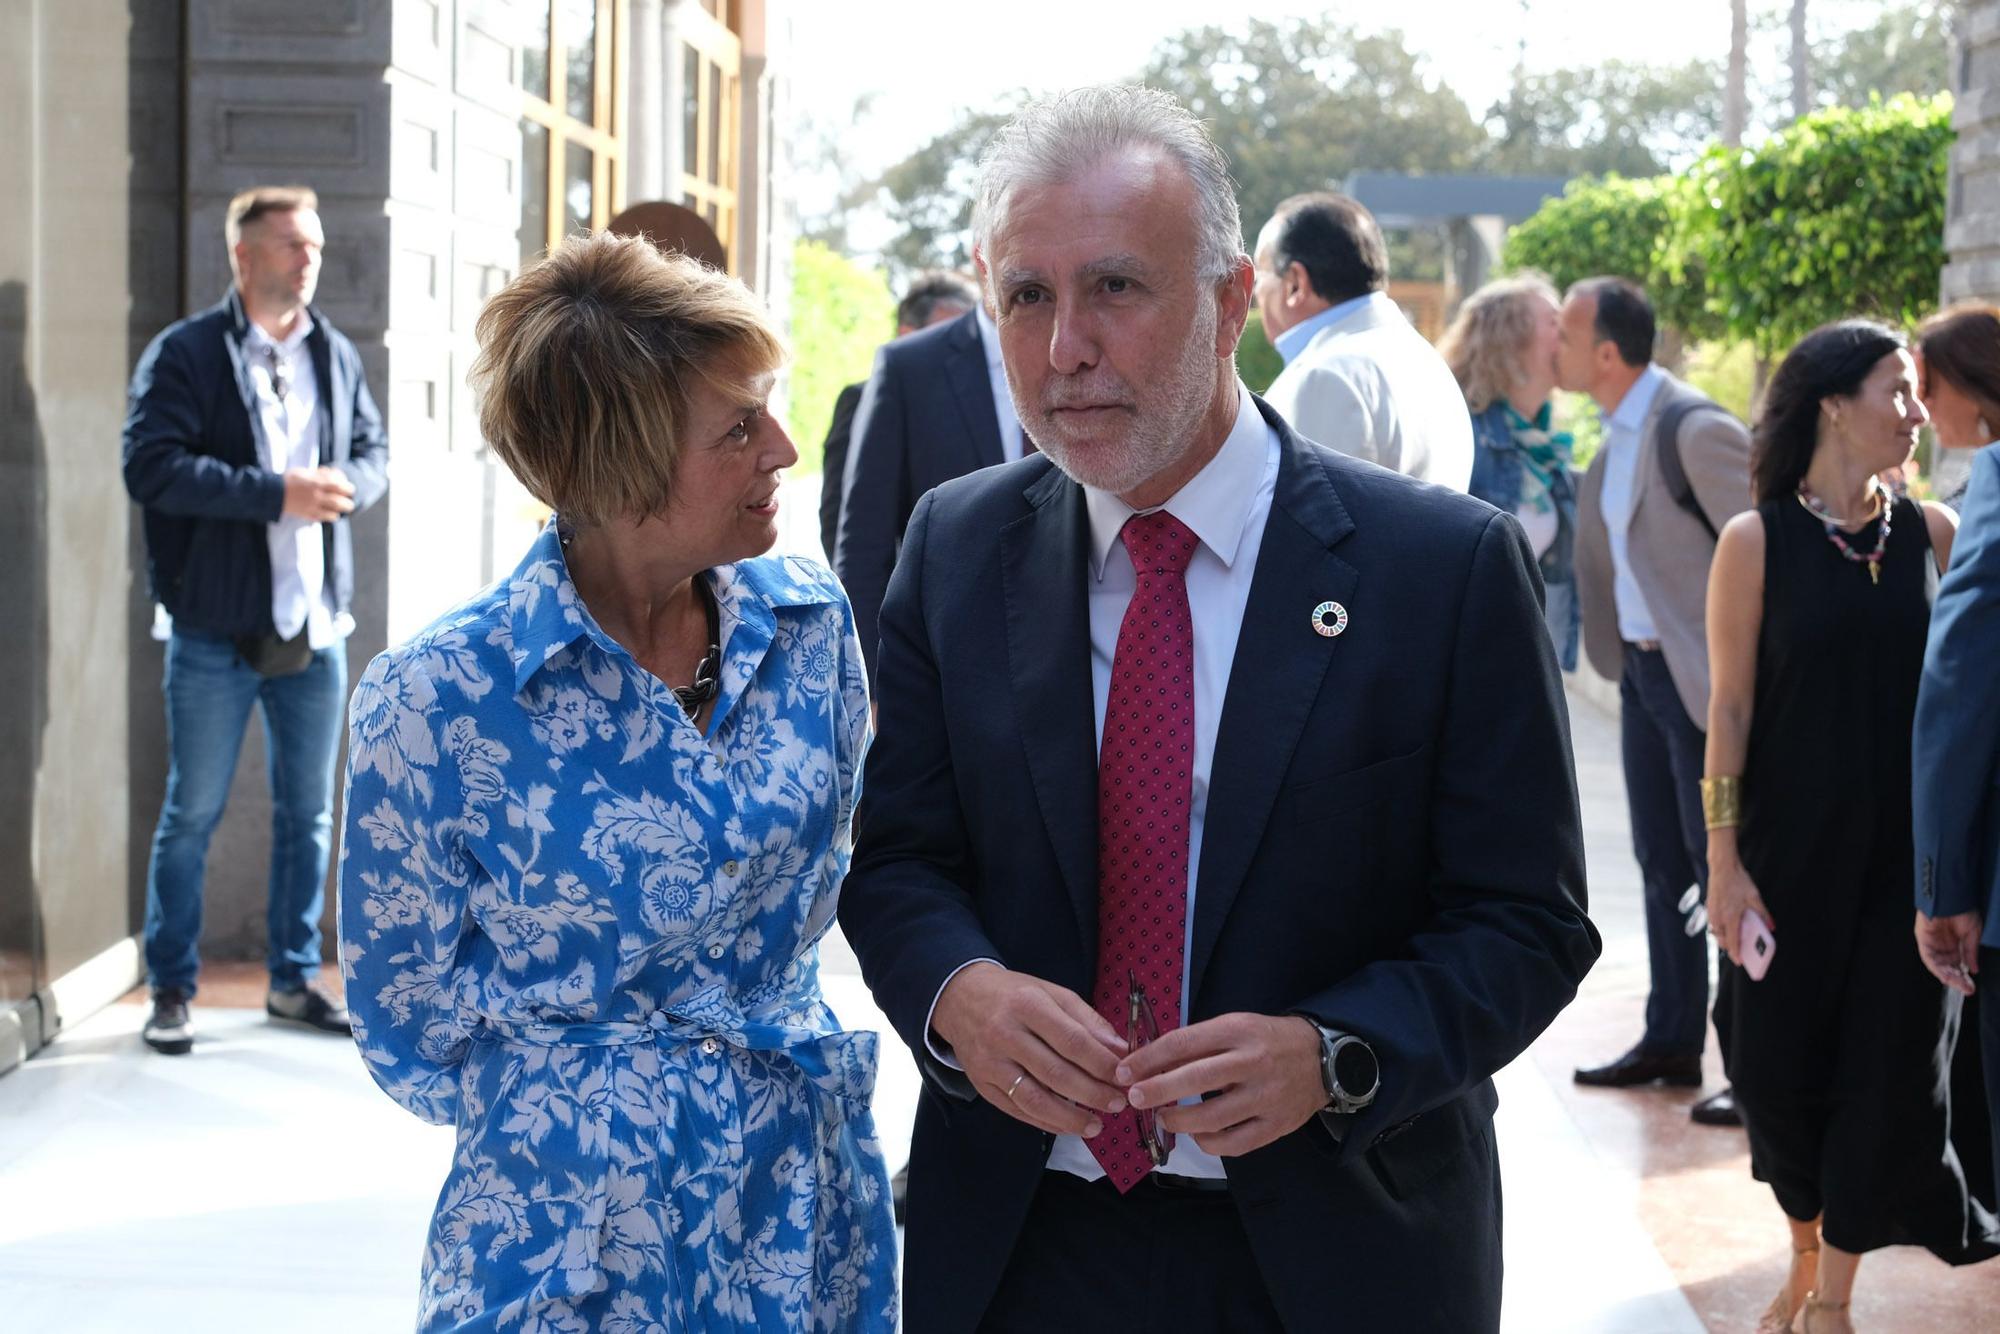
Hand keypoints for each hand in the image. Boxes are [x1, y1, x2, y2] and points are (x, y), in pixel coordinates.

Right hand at [282, 466, 354, 521]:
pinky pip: (321, 518)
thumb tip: (333, 474)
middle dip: (347, 504)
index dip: (348, 488)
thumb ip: (319, 474)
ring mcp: (311, 507)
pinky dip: (328, 517)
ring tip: (341, 511)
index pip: (339, 486)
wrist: (271, 492)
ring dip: (339, 512)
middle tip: (350, 504)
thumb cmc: (288, 479)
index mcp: (316, 483)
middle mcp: (316, 496)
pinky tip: (331, 516)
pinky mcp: (306, 515)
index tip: (351, 489)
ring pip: (332, 513)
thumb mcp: (304, 472)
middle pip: (339, 502)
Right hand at [930, 962, 1128, 1137]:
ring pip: (1035, 1099)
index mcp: (1028, 1005)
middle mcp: (1005, 1035)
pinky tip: (1068, 1126)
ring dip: (1070, 1117)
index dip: (1102, 1064)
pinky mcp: (982, 1084)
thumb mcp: (1051, 993)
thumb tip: (1120, 1050)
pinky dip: (1046, 1123)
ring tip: (1097, 1125)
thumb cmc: (1014, 994)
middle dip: (1093, 1093)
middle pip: (1056, 1073)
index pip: (1072, 1041)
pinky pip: (1018, 1110)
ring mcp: (991, 1063)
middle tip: (1118, 1103)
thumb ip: (1087, 1021)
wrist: (959, 998)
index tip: (1125, 1077)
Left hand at [1117, 1012, 1325, 1157]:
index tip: (1125, 1071)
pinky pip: (1233, 1143)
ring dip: (1179, 1121)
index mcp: (1237, 1030)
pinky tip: (1198, 1135)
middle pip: (1195, 1078)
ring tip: (1164, 1118)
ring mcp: (1266, 1097)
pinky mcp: (1276, 1126)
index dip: (1149, 1059)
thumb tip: (1150, 1064)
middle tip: (1134, 1098)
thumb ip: (1198, 1044)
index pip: (1184, 1043)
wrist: (1325, 1059)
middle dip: (1157, 1090)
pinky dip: (1208, 1143)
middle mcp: (1252, 1062)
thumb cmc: (1268, 1040)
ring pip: (1212, 1118)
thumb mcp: (1235, 1027)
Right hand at [1706, 860, 1774, 967]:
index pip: (1732, 940)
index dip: (1736, 952)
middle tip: (1737, 952)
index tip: (1739, 961)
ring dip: (1723, 938)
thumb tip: (1771, 927)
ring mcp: (1712, 912)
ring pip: (1715, 932)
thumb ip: (1763, 914)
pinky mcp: (1709, 907)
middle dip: (1729, 947)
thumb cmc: (1738, 881)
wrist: (1722, 867)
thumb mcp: (1755, 897)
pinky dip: (1718, 929)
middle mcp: (1719, 917)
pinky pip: (1713, 924)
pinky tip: (1725, 926)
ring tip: (1731, 941)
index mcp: (1730, 916)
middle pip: (1721, 939)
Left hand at [1915, 909, 1982, 996]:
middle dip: (1957, 980)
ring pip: (1938, 965)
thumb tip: (1973, 969)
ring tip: (1959, 984)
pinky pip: (1928, 957)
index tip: (1970, 986)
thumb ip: (1970, 952)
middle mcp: (1942, 945)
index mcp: (1954, 944)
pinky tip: (1946, 975)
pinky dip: (1937, 967)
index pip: (1957, 965)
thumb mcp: (1973, 933)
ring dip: (1948, 976)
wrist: (1952, 896)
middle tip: (1967, 989)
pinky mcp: (1923, 939)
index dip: (1963, 976)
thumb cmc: (1963, 909)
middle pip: (1947, 967)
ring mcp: (1932, 943)